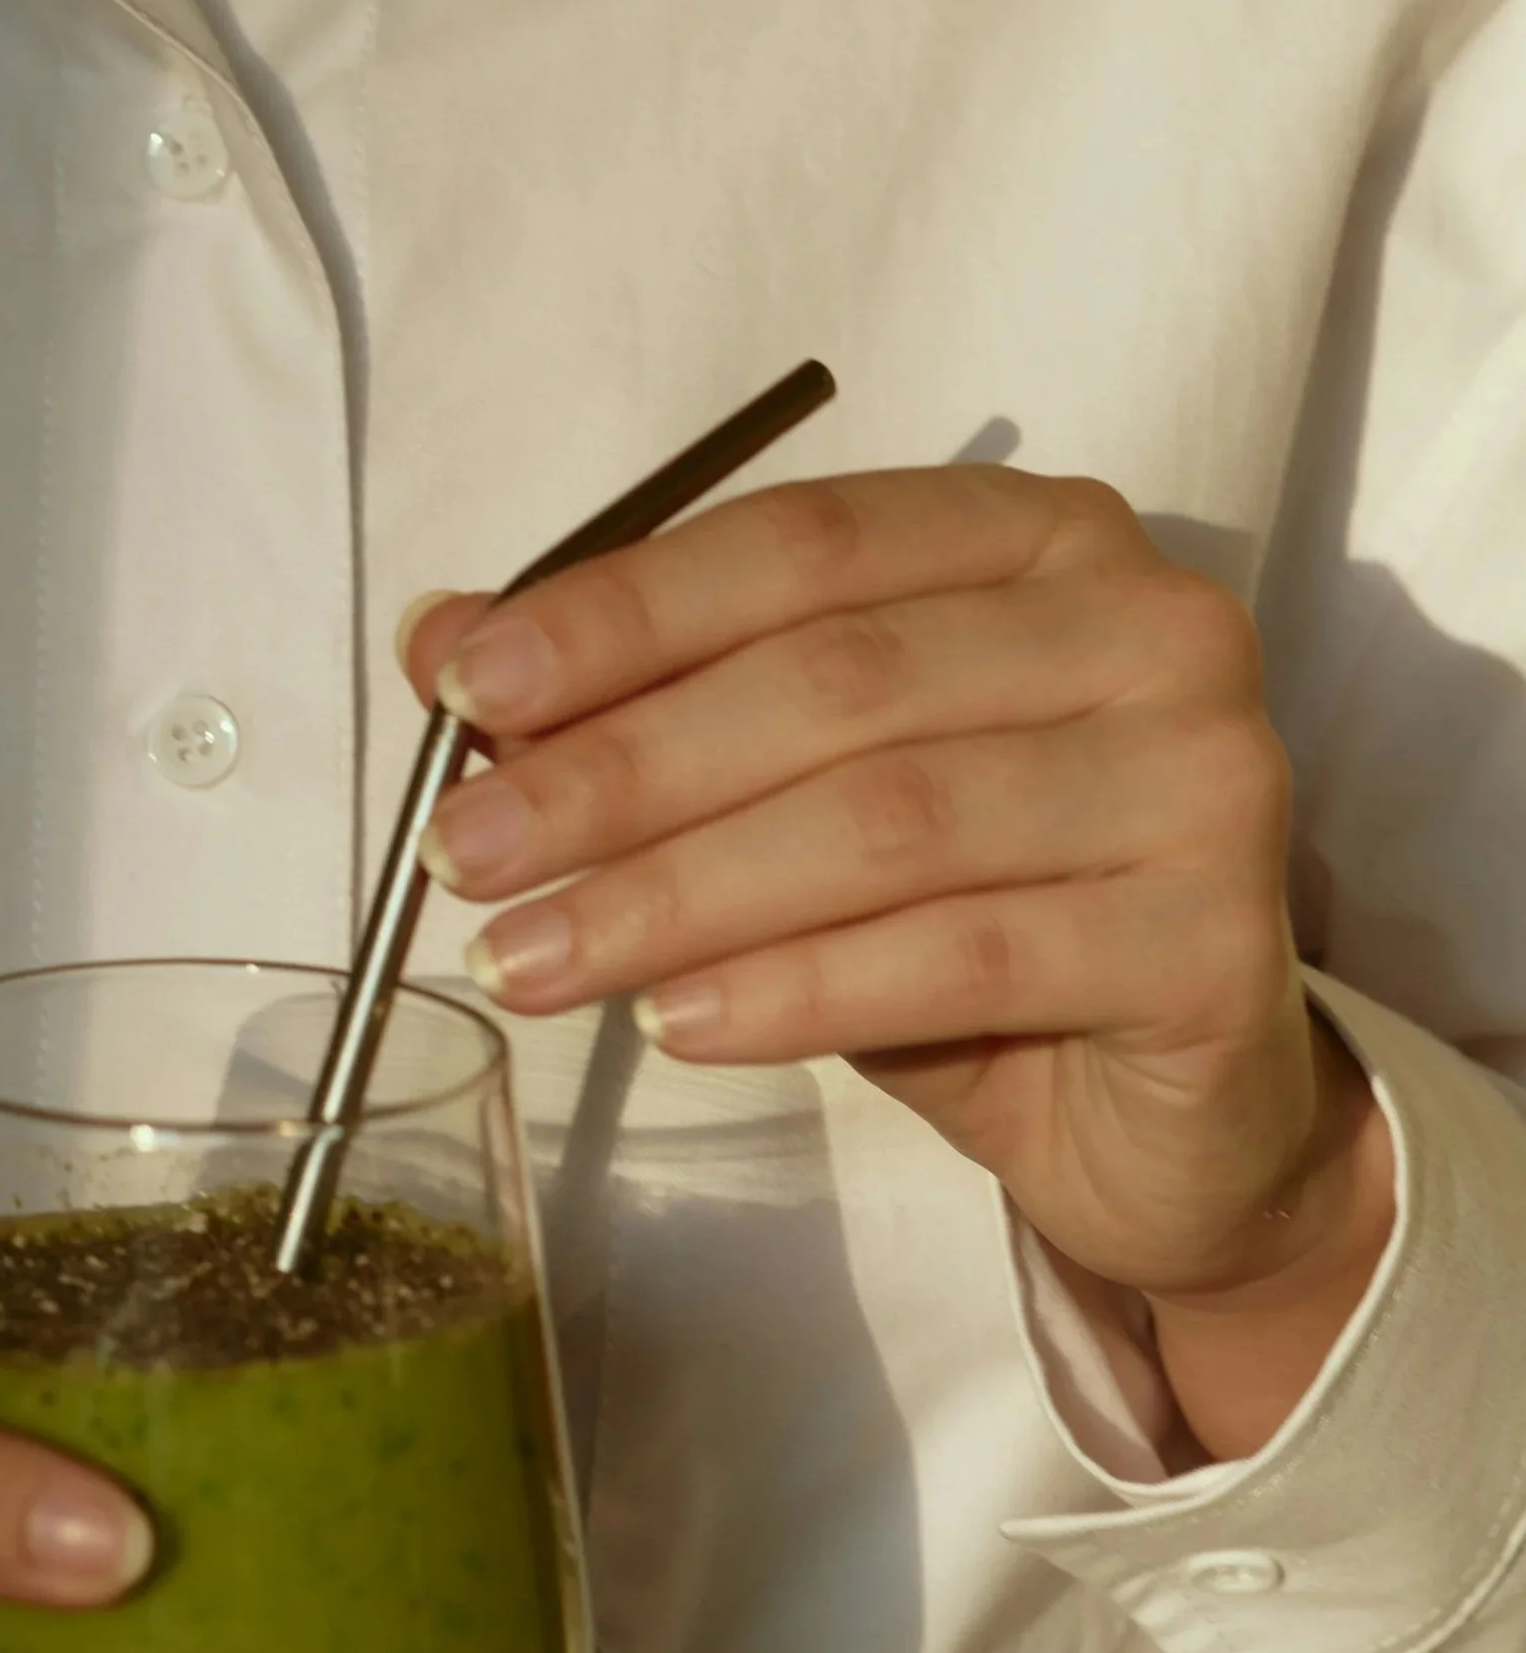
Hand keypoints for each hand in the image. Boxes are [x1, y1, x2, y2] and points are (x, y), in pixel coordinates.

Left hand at [400, 466, 1394, 1451]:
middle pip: (834, 681)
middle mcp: (1143, 625)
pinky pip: (961, 955)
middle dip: (620, 772)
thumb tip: (438, 642)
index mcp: (1032, 540)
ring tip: (527, 960)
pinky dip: (794, 991)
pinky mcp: (1214, 939)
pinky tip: (674, 1025)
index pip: (801, 544)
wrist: (1159, 1111)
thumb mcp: (787, 801)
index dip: (622, 615)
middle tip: (464, 855)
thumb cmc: (964, 924)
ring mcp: (1204, 774)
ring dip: (673, 896)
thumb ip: (636, 706)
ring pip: (886, 821)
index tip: (465, 692)